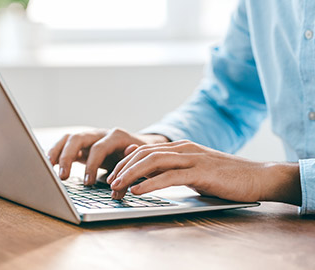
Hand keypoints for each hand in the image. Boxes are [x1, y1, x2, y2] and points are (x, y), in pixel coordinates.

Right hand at [47, 128, 168, 184]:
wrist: (141, 146)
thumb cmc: (140, 157)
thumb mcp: (139, 163)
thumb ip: (130, 171)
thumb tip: (122, 179)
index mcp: (116, 136)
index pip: (99, 148)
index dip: (92, 165)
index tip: (88, 183)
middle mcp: (100, 134)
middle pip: (78, 138)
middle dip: (68, 157)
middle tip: (63, 176)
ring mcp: (90, 138)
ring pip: (68, 138)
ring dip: (57, 152)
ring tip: (48, 167)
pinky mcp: (83, 145)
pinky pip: (65, 144)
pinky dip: (55, 152)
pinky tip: (47, 164)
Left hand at [107, 140, 301, 204]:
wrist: (257, 176)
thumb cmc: (224, 177)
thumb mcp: (191, 170)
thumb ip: (169, 166)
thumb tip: (142, 165)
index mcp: (180, 147)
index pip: (144, 151)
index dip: (125, 163)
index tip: (112, 176)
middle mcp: (183, 149)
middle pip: (144, 154)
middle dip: (123, 168)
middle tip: (109, 184)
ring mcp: (192, 158)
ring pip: (153, 162)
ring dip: (131, 175)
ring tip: (117, 186)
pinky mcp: (201, 172)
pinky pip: (170, 176)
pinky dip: (150, 184)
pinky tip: (138, 191)